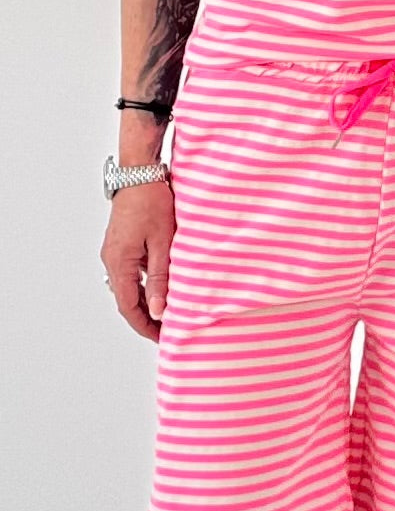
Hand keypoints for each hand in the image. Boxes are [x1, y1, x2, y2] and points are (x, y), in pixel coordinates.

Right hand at [100, 182, 175, 340]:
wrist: (140, 172)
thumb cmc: (152, 202)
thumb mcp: (163, 243)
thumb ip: (160, 279)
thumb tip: (157, 311)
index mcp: (119, 262)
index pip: (128, 307)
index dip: (145, 327)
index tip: (162, 338)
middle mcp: (112, 259)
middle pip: (125, 300)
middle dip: (145, 318)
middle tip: (167, 330)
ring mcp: (114, 251)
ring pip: (127, 286)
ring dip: (144, 302)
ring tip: (167, 312)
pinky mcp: (121, 243)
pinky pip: (130, 272)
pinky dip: (143, 285)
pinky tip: (161, 287)